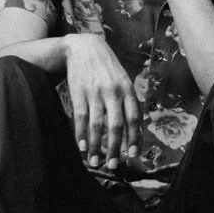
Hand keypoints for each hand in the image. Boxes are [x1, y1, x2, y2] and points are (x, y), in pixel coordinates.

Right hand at [61, 32, 139, 167]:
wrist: (83, 47)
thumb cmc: (107, 68)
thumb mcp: (123, 79)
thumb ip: (128, 101)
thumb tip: (133, 130)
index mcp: (127, 89)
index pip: (134, 118)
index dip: (134, 138)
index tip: (132, 155)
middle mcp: (113, 92)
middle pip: (116, 125)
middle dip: (115, 148)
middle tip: (113, 166)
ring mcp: (95, 92)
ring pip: (96, 125)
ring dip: (95, 146)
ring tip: (95, 162)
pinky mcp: (79, 93)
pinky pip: (80, 117)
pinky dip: (81, 134)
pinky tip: (82, 147)